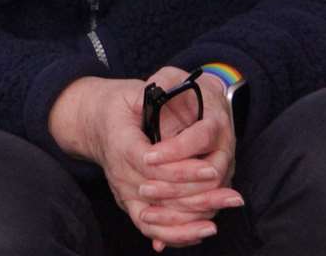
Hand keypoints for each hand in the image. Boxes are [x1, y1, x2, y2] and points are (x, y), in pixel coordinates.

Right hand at [49, 76, 240, 248]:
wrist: (93, 124)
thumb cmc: (118, 106)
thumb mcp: (131, 92)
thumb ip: (152, 93)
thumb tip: (170, 90)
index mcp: (120, 144)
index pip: (151, 165)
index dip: (182, 170)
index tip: (211, 170)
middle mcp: (120, 173)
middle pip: (160, 194)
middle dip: (198, 197)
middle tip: (232, 196)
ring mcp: (124, 192)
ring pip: (156, 218)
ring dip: (189, 222)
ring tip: (219, 221)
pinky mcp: (130, 203)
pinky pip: (152, 228)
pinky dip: (177, 234)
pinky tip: (201, 231)